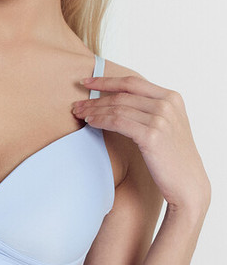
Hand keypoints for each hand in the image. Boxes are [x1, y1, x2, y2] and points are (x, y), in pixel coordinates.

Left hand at [72, 75, 210, 213]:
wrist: (188, 184)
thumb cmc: (173, 157)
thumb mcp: (167, 124)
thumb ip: (149, 109)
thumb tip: (117, 100)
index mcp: (171, 97)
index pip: (132, 82)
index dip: (106, 80)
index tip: (87, 82)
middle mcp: (167, 104)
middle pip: (121, 95)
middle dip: (95, 98)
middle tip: (77, 104)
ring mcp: (161, 119)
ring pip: (117, 108)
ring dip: (94, 110)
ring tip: (79, 114)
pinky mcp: (152, 135)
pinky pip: (118, 122)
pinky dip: (101, 120)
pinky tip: (90, 123)